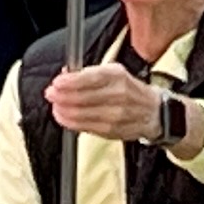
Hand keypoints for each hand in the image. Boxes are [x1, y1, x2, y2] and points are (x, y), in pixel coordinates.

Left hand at [42, 60, 168, 142]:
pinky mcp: (112, 131)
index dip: (71, 81)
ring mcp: (115, 115)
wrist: (153, 111)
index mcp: (117, 76)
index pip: (91, 78)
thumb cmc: (130, 89)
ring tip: (55, 106)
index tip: (57, 82)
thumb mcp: (114, 72)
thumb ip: (89, 73)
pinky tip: (63, 117)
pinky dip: (71, 122)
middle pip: (84, 97)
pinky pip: (87, 127)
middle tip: (50, 93)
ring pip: (83, 114)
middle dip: (63, 96)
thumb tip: (66, 73)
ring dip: (64, 111)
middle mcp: (118, 95)